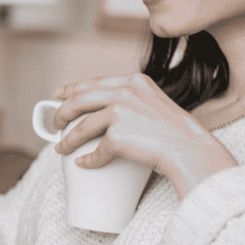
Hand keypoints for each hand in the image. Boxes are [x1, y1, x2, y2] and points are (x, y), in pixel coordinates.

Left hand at [51, 73, 236, 197]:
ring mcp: (120, 112)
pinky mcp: (117, 135)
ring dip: (68, 139)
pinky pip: (96, 150)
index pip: (95, 82)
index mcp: (134, 81)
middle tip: (55, 123)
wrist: (189, 148)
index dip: (73, 88)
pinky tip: (84, 163)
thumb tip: (108, 111)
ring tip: (61, 148)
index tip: (58, 94)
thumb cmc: (176, 132)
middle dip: (62, 112)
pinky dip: (88, 159)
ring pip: (82, 126)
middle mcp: (125, 91)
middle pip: (80, 100)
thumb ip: (134, 100)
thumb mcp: (155, 103)